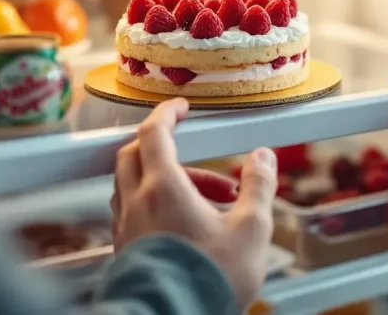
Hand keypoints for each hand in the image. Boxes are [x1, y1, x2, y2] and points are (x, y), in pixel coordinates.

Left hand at [111, 98, 277, 307]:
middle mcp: (136, 202)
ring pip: (132, 184)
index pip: (154, 132)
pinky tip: (183, 222)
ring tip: (203, 198)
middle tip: (194, 151)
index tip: (181, 107)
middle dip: (163, 144)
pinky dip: (155, 203)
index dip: (167, 113)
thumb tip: (263, 158)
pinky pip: (132, 211)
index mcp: (163, 188)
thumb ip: (259, 186)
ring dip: (164, 178)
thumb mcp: (251, 229)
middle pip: (134, 153)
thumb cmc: (208, 279)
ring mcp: (126, 227)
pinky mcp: (124, 249)